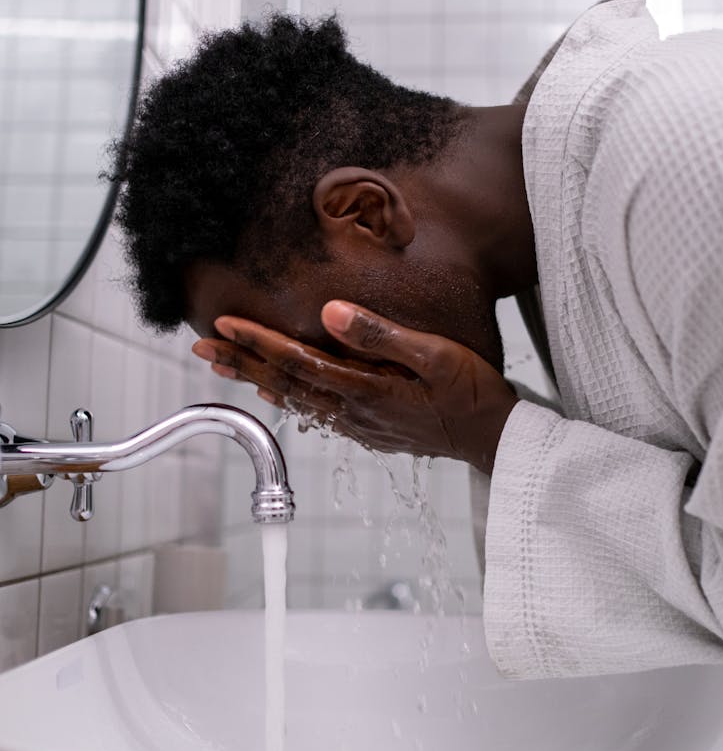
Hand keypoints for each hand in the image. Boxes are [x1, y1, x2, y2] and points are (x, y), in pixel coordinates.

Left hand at [192, 301, 518, 474]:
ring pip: (296, 398)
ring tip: (224, 366)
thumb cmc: (472, 393)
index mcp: (366, 389)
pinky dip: (288, 396)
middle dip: (240, 362)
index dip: (257, 341)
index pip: (298, 361)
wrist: (495, 439)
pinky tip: (277, 390)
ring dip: (256, 379)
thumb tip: (329, 312)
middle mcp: (354, 411)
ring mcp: (360, 424)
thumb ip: (381, 334)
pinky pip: (316, 411)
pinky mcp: (370, 430)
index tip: (222, 326)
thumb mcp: (436, 355)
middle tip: (199, 348)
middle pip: (285, 383)